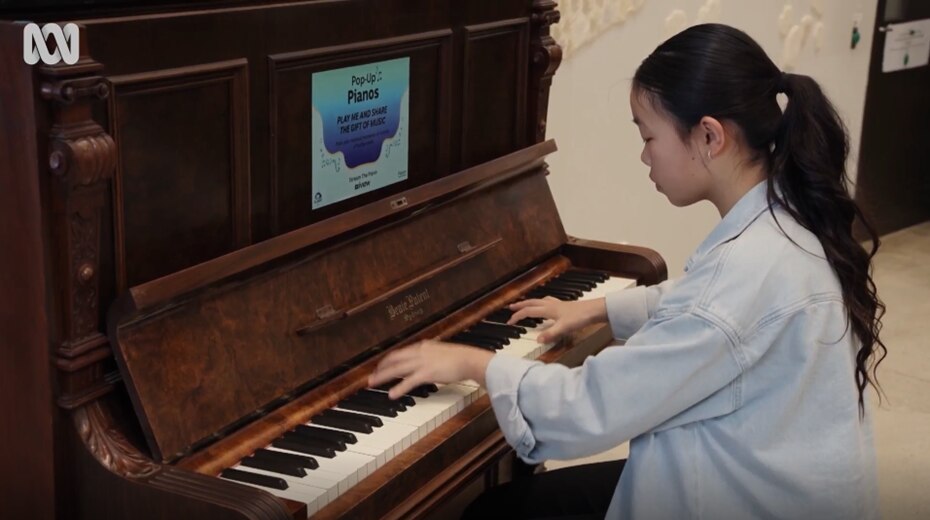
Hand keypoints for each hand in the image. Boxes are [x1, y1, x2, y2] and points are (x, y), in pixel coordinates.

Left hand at [368, 340, 494, 399]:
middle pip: (394, 359)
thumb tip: (428, 364)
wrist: (470, 359)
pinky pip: (409, 381)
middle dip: (380, 368)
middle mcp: (420, 352)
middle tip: (371, 377)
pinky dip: (399, 388)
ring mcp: (422, 362)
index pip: (400, 353)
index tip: (381, 366)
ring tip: (372, 383)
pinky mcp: (427, 373)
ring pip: (397, 369)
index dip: (388, 360)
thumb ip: (432, 357)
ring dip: (382, 376)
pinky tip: (391, 394)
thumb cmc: (461, 358)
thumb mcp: (443, 354)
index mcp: (423, 347)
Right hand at [508, 296, 606, 343]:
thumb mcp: (564, 328)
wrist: (595, 310)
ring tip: (525, 304)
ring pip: (540, 300)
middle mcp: (551, 305)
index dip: (517, 316)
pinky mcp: (565, 305)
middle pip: (532, 303)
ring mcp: (558, 304)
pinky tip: (546, 305)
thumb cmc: (580, 318)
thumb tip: (537, 340)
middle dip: (520, 305)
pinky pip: (549, 301)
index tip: (509, 322)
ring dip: (530, 302)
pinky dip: (543, 302)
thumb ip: (551, 334)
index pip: (528, 311)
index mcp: (548, 309)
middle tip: (511, 307)